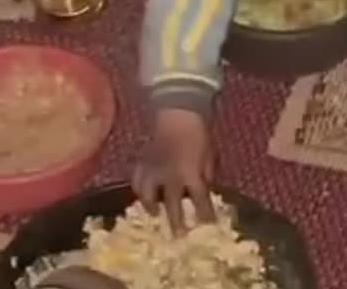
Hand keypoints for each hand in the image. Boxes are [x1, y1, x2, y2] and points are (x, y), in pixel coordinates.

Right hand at [132, 108, 216, 233]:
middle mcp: (170, 177)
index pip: (200, 200)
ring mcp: (153, 169)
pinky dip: (139, 187)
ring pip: (147, 195)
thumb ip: (206, 174)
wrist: (177, 111)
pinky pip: (137, 179)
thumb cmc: (198, 132)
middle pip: (172, 205)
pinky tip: (142, 192)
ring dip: (151, 206)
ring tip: (153, 213)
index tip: (207, 225)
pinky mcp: (143, 161)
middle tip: (178, 235)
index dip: (204, 215)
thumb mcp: (210, 155)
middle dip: (177, 222)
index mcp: (190, 174)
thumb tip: (204, 187)